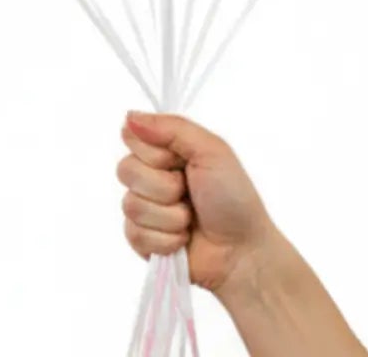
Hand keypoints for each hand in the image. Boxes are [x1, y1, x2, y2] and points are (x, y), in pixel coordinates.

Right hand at [118, 111, 279, 299]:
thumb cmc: (233, 197)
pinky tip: (182, 240)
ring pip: (130, 204)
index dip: (154, 151)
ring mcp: (145, 209)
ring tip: (190, 219)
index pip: (133, 137)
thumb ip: (171, 128)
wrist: (241, 251)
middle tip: (188, 192)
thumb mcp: (211, 150)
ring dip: (168, 216)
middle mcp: (151, 176)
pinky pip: (134, 234)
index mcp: (167, 150)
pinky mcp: (142, 241)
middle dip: (164, 186)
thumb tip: (130, 117)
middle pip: (126, 170)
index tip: (180, 160)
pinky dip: (164, 239)